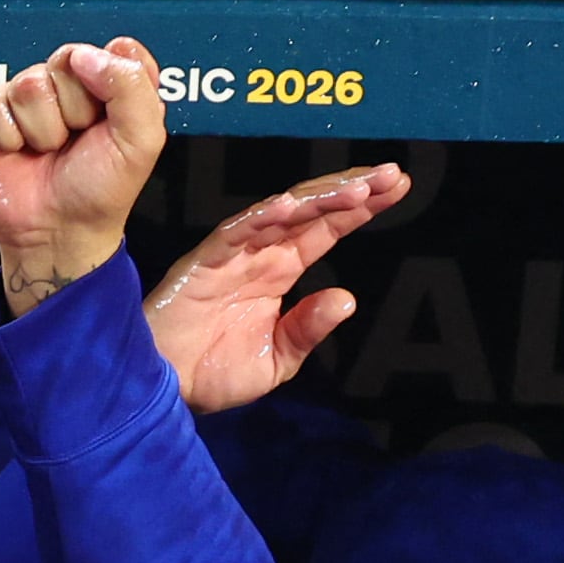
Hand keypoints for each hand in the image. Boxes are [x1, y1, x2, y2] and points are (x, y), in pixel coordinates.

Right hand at [0, 38, 166, 313]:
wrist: (60, 233)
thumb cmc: (102, 189)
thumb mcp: (142, 141)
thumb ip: (131, 86)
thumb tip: (82, 55)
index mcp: (111, 82)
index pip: (114, 48)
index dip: (113, 82)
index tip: (113, 119)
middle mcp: (70, 82)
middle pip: (66, 60)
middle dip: (76, 109)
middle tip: (77, 141)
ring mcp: (28, 96)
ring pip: (29, 84)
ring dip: (43, 129)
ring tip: (49, 151)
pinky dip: (9, 137)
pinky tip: (20, 152)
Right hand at [145, 165, 405, 412]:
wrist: (166, 388)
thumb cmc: (213, 373)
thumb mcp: (276, 361)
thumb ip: (308, 329)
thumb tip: (346, 299)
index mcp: (280, 269)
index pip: (327, 228)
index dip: (361, 207)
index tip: (397, 186)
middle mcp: (261, 252)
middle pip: (313, 210)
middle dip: (352, 190)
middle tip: (390, 174)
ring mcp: (234, 253)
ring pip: (282, 213)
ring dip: (320, 198)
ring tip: (359, 188)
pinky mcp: (205, 261)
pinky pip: (236, 232)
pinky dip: (262, 218)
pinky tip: (291, 206)